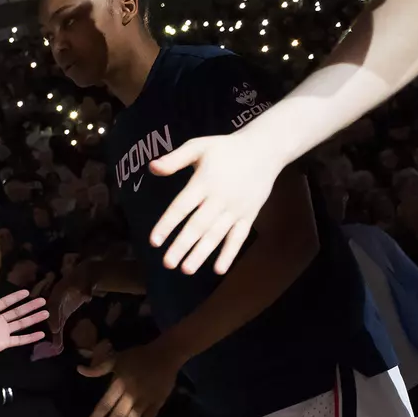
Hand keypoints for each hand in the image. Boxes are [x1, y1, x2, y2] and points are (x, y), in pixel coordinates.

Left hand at [0, 282, 49, 366]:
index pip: (5, 302)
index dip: (15, 297)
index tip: (27, 292)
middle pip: (17, 311)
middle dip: (29, 306)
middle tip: (43, 301)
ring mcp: (1, 332)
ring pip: (21, 323)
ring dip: (33, 319)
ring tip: (45, 313)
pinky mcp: (3, 343)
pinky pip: (19, 339)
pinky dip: (30, 337)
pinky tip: (40, 334)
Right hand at [44, 277, 92, 352]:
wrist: (85, 277)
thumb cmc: (85, 278)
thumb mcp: (86, 280)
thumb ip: (86, 288)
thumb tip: (87, 296)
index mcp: (59, 291)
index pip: (55, 305)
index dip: (54, 317)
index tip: (55, 329)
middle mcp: (54, 300)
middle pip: (51, 316)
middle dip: (53, 330)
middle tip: (54, 344)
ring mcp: (57, 308)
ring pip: (54, 323)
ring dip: (55, 336)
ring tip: (57, 349)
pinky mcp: (62, 314)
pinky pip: (59, 326)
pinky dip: (59, 336)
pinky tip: (59, 348)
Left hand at [79, 342, 182, 416]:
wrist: (166, 355)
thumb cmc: (138, 357)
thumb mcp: (116, 359)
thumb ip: (98, 368)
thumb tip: (79, 370)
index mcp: (119, 384)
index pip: (105, 404)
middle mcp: (131, 395)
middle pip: (117, 416)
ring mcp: (145, 401)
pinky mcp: (157, 404)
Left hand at [147, 130, 283, 273]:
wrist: (265, 148)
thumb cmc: (225, 149)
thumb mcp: (199, 146)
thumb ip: (175, 159)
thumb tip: (152, 168)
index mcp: (204, 182)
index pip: (182, 206)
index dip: (168, 224)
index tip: (154, 241)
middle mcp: (220, 198)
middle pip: (199, 225)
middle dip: (183, 245)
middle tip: (168, 263)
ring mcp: (236, 208)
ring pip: (217, 234)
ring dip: (202, 253)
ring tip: (186, 270)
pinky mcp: (249, 215)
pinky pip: (239, 237)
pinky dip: (230, 253)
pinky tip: (219, 270)